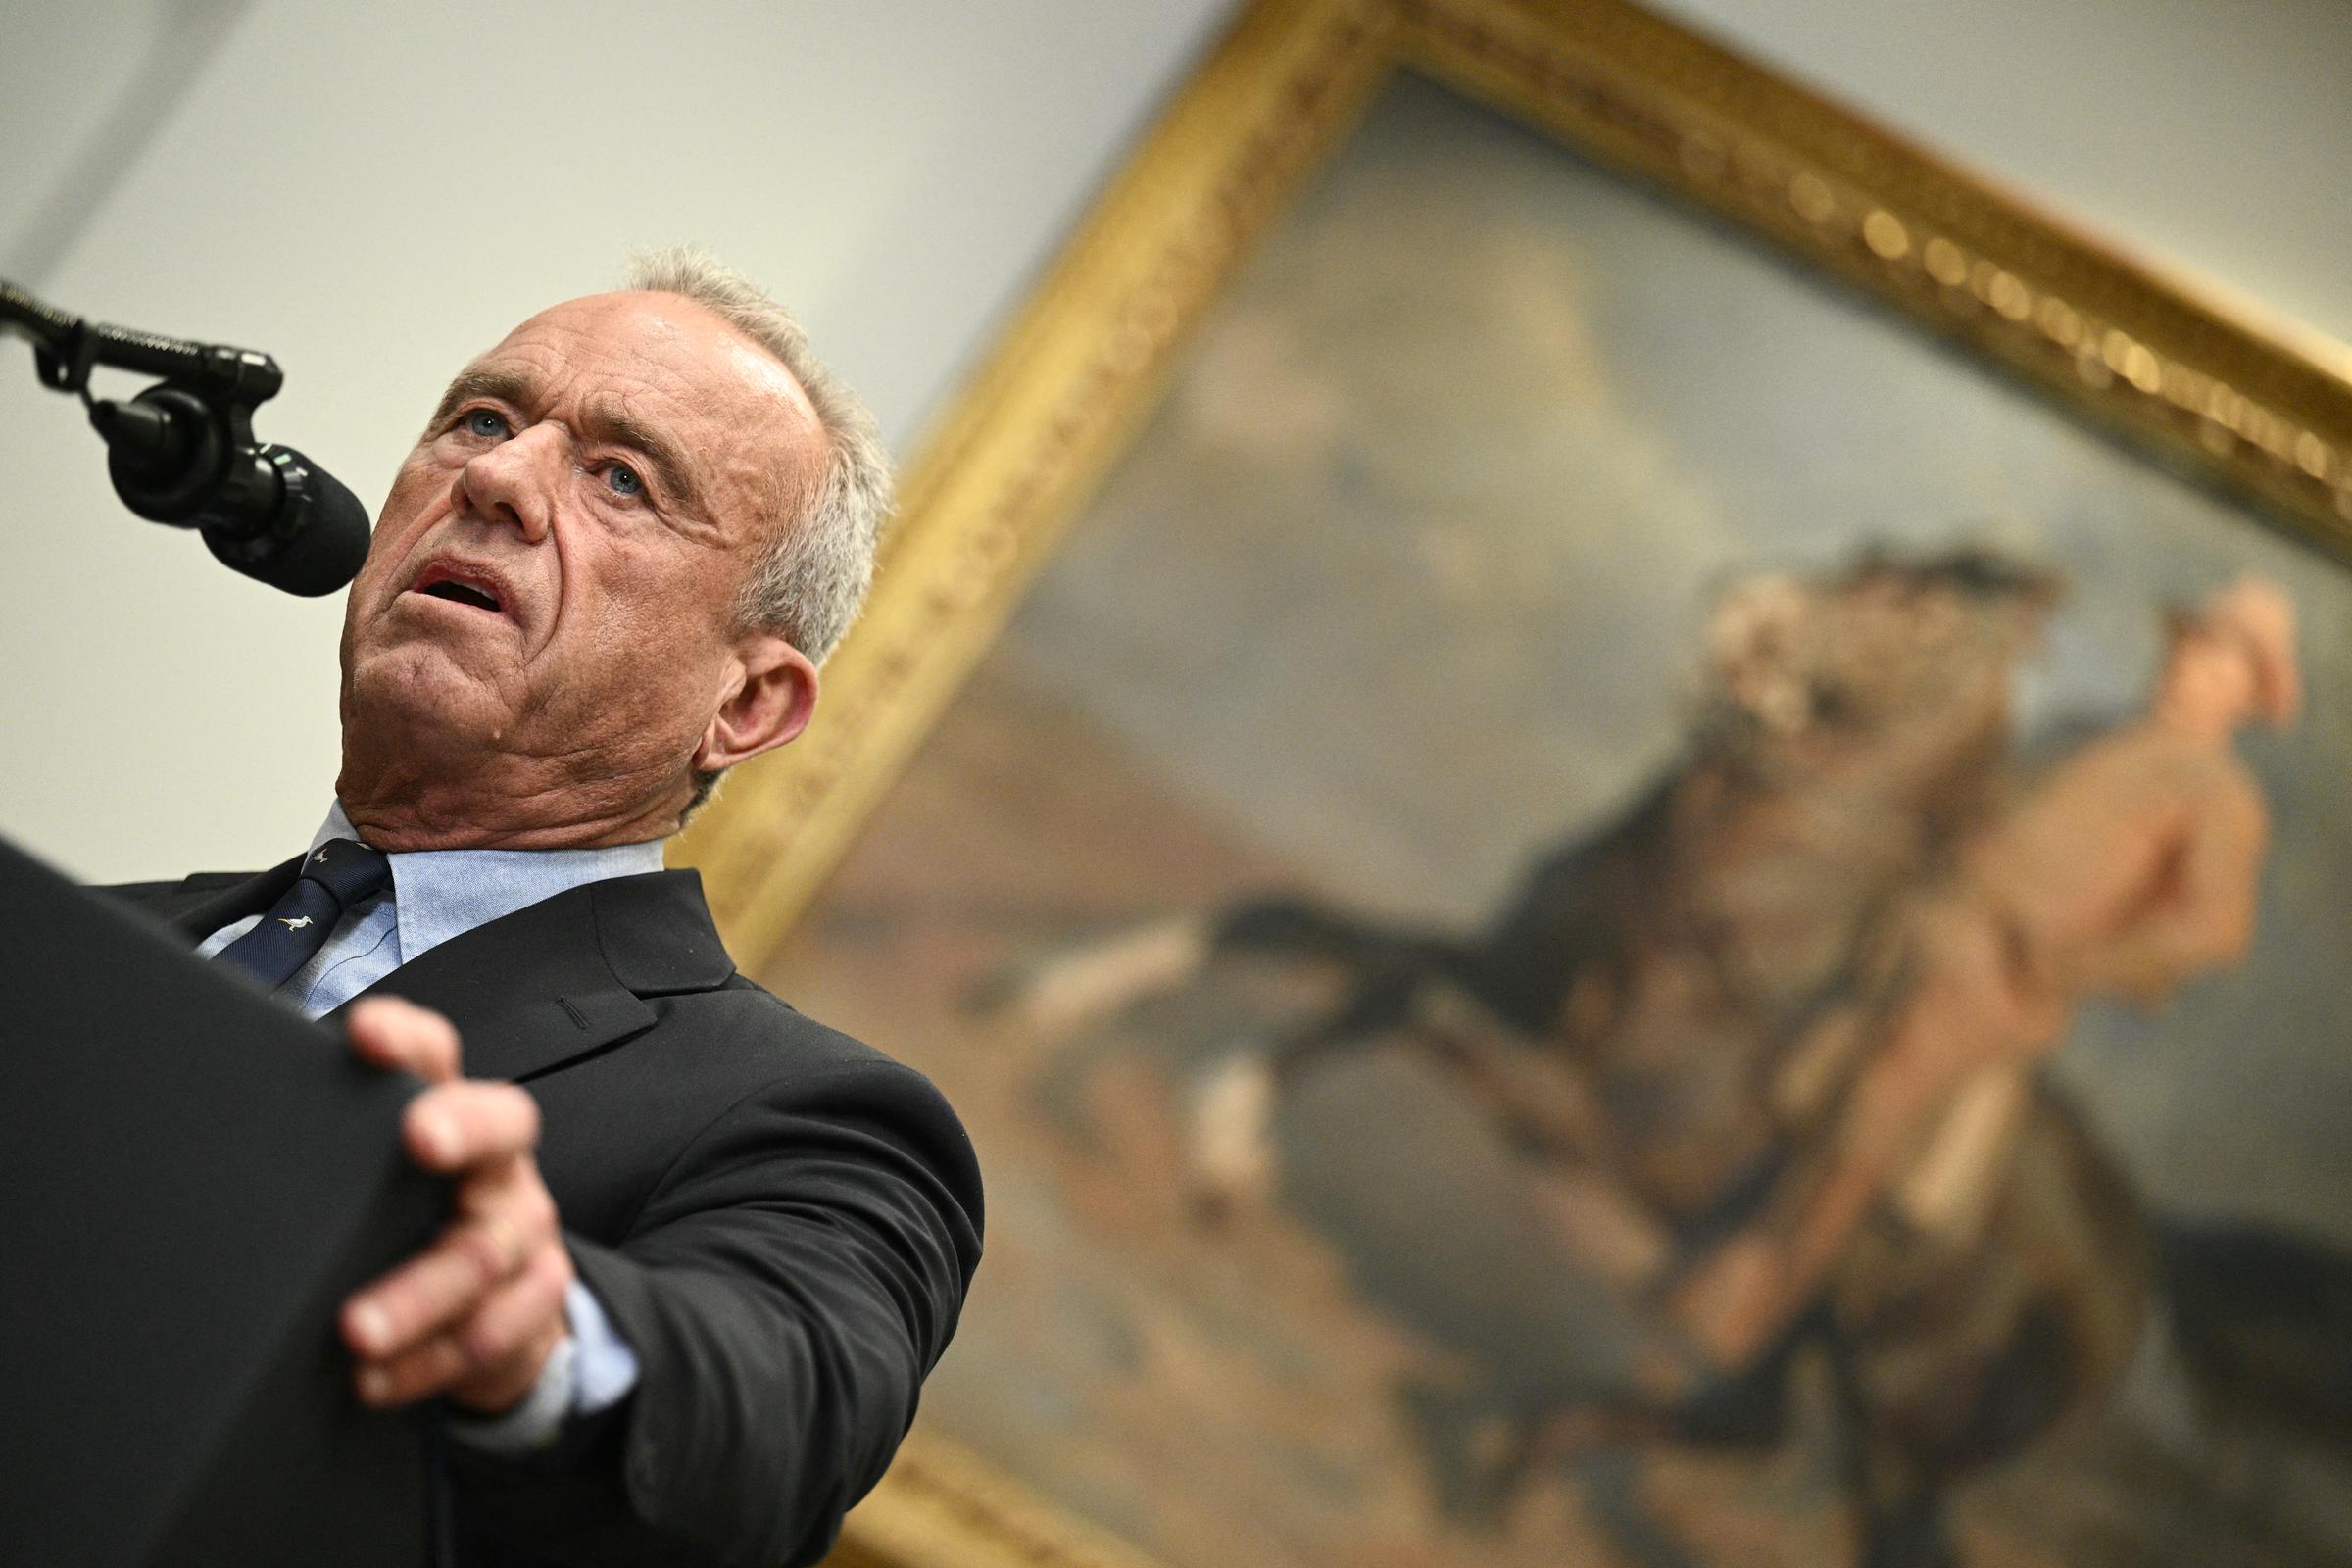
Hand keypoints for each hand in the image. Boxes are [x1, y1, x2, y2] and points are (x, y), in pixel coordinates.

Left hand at [340, 997, 574, 1413]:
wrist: (503, 1302)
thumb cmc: (412, 1226)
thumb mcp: (375, 1183)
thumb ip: (328, 1159)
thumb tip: (214, 1145)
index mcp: (450, 1112)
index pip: (435, 1054)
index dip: (405, 1038)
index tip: (364, 1032)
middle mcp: (498, 1161)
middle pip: (500, 1126)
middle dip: (461, 1127)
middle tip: (419, 1137)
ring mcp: (525, 1228)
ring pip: (482, 1253)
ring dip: (418, 1296)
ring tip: (358, 1331)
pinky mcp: (538, 1298)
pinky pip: (489, 1334)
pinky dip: (425, 1363)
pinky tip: (374, 1379)